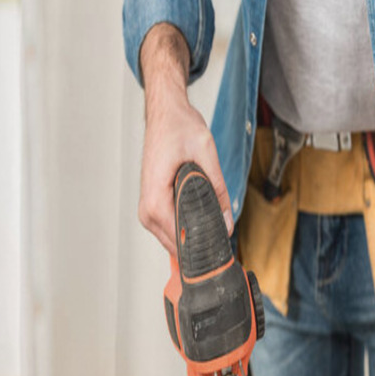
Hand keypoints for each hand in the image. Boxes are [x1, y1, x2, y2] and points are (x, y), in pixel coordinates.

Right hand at [137, 23, 232, 255]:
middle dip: (199, 252)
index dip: (200, 252)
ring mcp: (149, 211)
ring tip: (218, 245)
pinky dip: (188, 235)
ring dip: (194, 245)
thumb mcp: (206, 155)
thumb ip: (218, 190)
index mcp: (156, 199)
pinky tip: (206, 233)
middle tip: (225, 256)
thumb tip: (226, 222)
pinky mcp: (155, 209)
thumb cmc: (180, 129)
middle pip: (175, 247)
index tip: (219, 261)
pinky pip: (172, 231)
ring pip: (173, 242)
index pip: (178, 240)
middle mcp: (148, 210)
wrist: (166, 114)